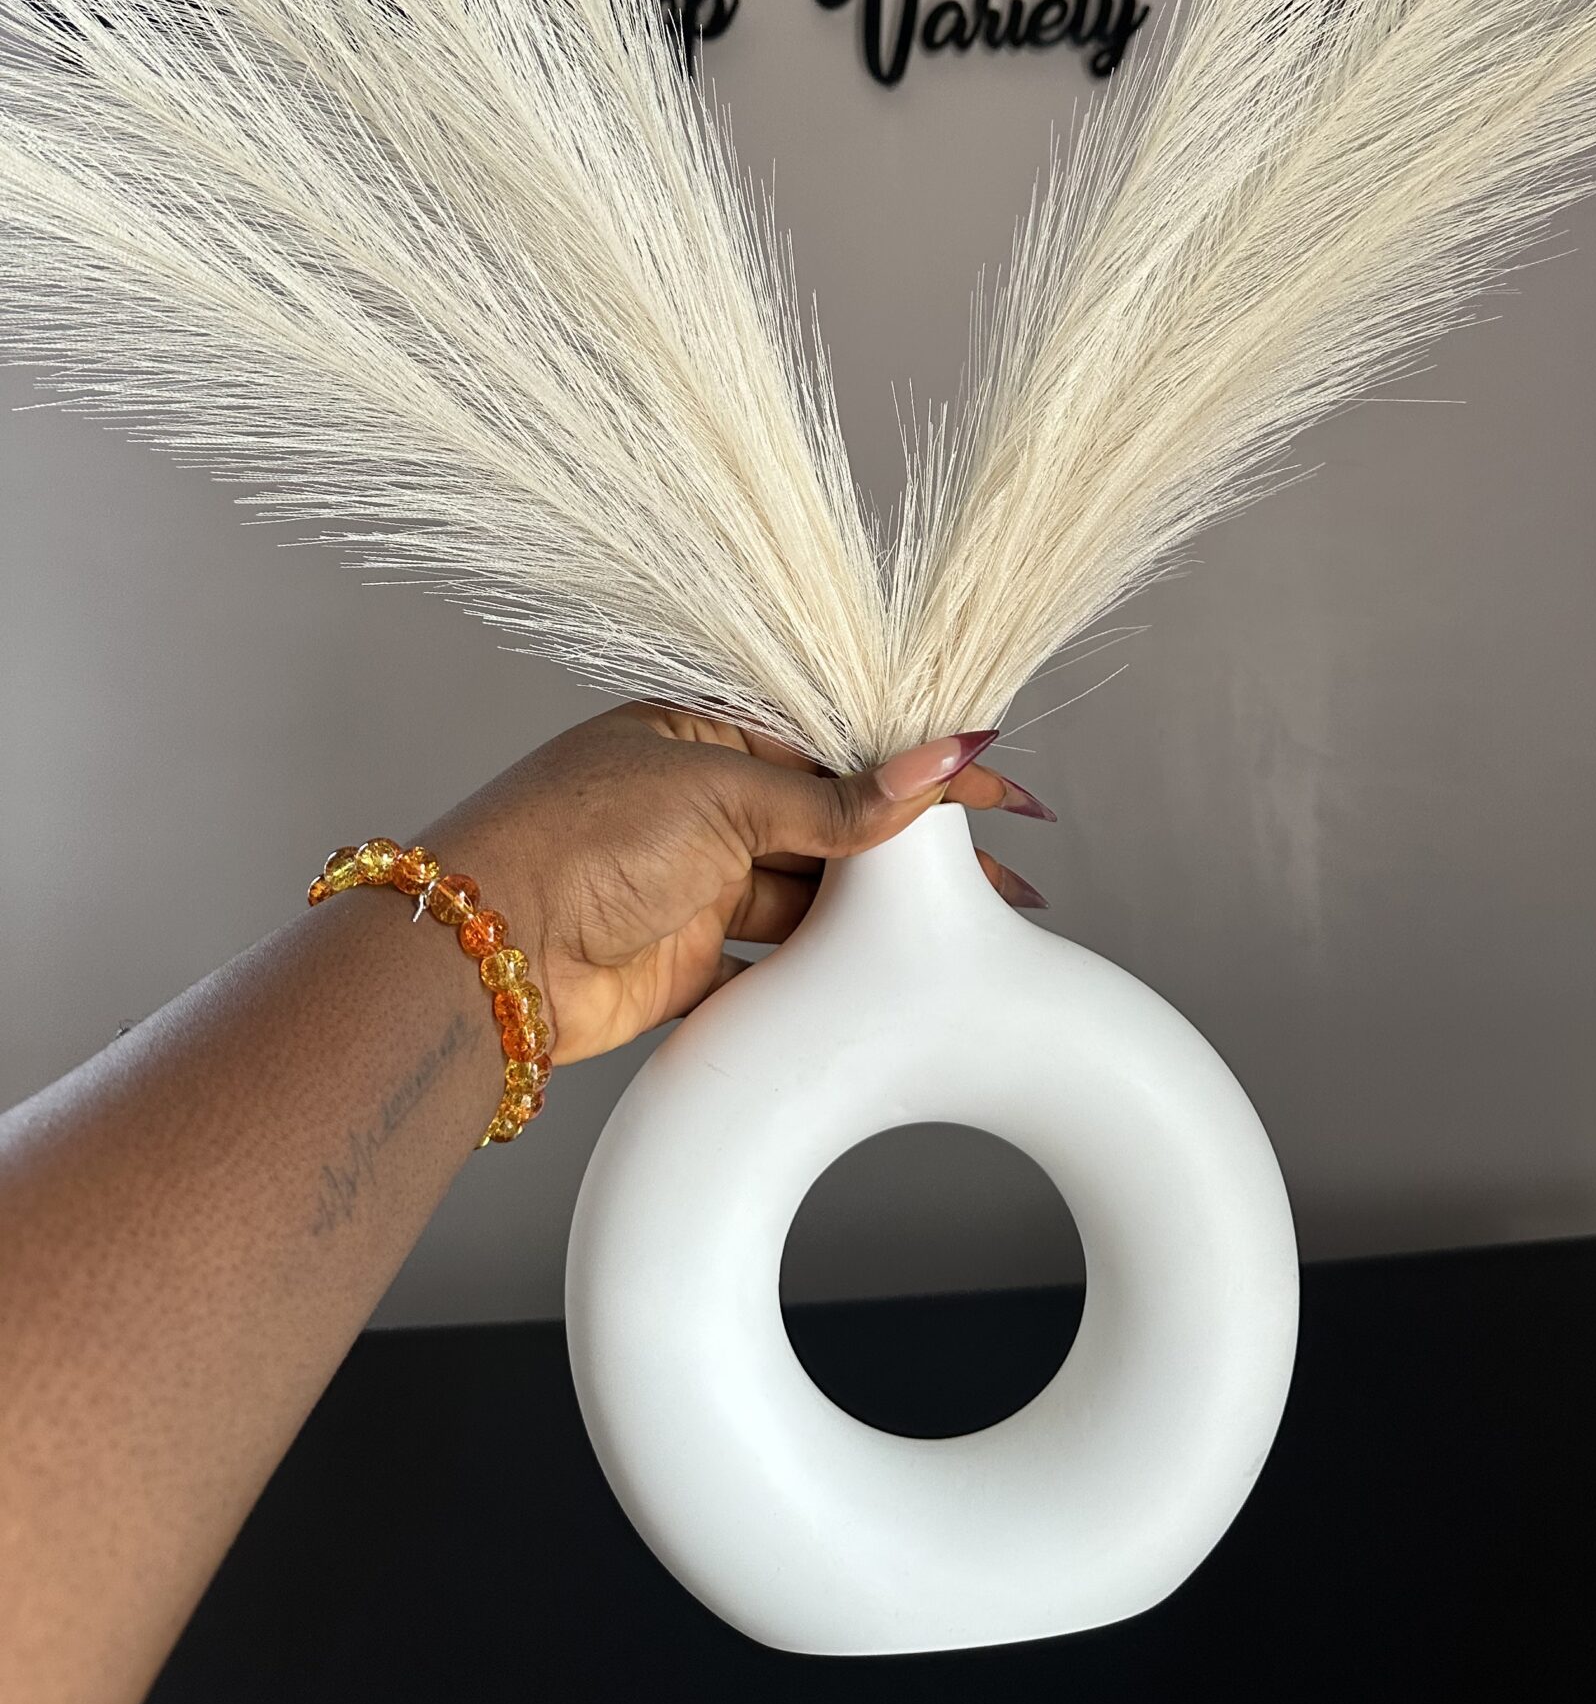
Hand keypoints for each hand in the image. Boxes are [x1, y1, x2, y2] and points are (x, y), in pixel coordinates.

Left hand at [421, 703, 1054, 1063]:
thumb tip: (940, 762)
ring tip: (964, 924)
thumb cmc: (576, 837)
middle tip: (1005, 873)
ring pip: (812, 893)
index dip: (916, 768)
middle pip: (833, 821)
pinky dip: (828, 966)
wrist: (484, 954)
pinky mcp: (690, 957)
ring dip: (880, 912)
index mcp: (703, 733)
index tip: (993, 786)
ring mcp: (697, 881)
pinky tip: (886, 970)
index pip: (836, 744)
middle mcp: (702, 801)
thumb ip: (838, 799)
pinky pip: (777, 960)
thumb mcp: (724, 798)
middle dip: (915, 848)